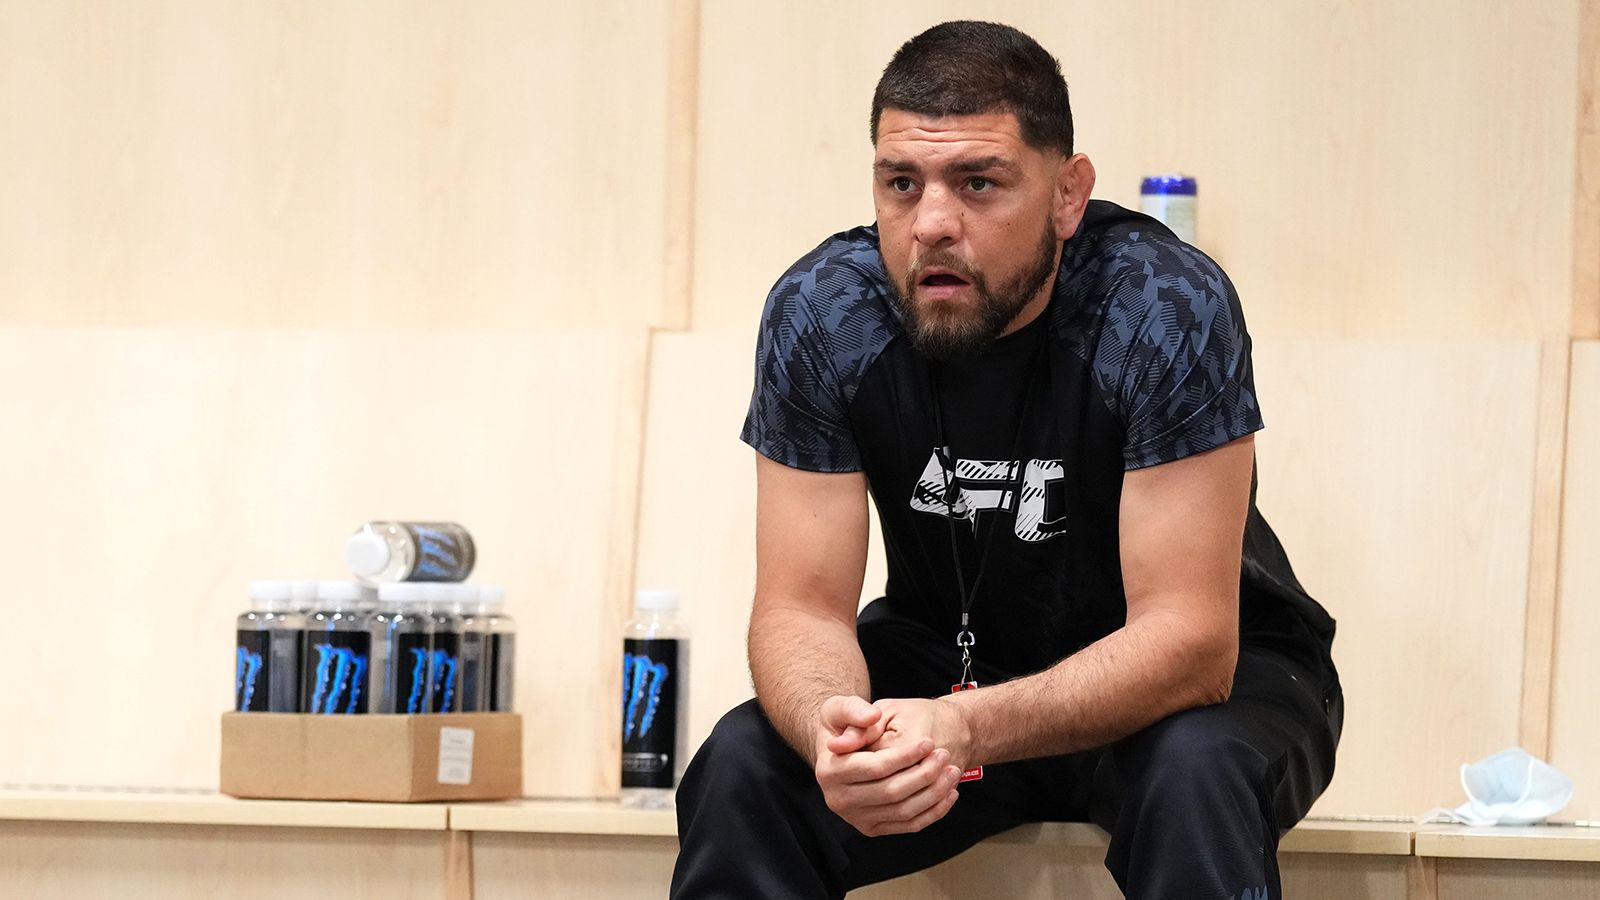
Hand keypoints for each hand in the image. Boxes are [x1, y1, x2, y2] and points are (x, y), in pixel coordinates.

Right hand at [812, 695, 962, 835]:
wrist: (842, 749)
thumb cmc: (843, 725)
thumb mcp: (841, 707)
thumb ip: (854, 709)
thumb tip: (871, 717)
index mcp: (829, 771)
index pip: (875, 767)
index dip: (905, 755)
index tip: (929, 742)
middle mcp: (838, 800)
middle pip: (891, 792)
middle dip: (924, 774)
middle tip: (944, 755)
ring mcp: (855, 818)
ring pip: (903, 811)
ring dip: (934, 793)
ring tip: (951, 771)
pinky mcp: (872, 828)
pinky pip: (908, 825)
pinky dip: (933, 811)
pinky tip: (948, 792)